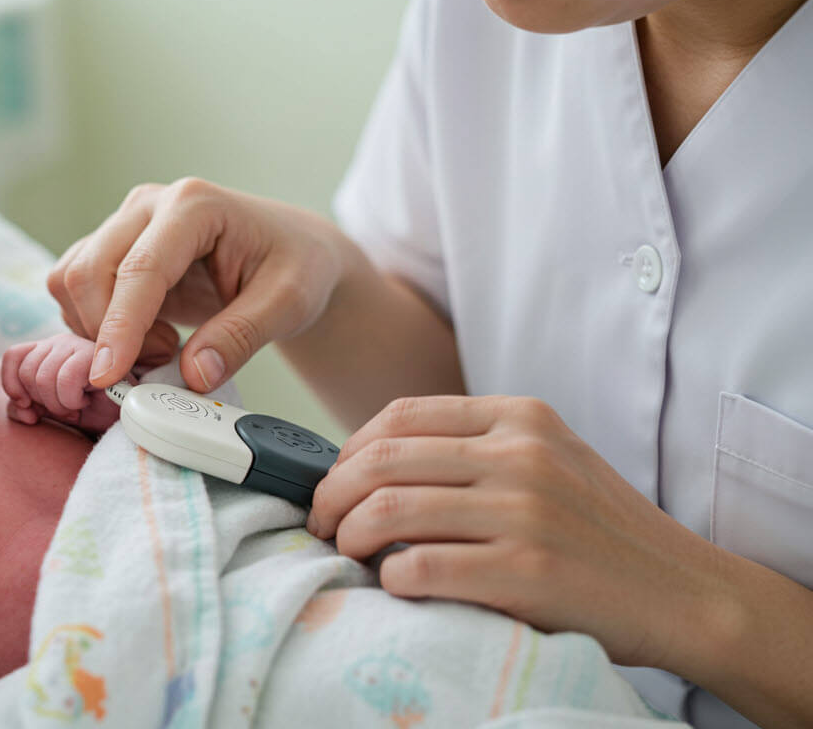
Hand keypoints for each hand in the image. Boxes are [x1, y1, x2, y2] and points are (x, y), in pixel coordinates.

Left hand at [1, 333, 124, 433]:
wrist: (123, 420)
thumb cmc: (88, 413)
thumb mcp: (48, 411)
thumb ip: (23, 406)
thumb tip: (21, 406)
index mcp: (46, 350)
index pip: (13, 356)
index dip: (12, 385)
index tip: (26, 407)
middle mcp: (60, 342)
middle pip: (27, 371)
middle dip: (43, 401)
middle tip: (65, 407)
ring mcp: (78, 345)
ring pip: (44, 377)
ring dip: (60, 403)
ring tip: (77, 405)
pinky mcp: (97, 354)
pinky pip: (66, 378)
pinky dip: (72, 399)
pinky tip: (86, 400)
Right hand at [48, 178, 349, 391]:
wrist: (291, 254)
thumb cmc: (296, 268)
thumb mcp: (289, 303)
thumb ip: (242, 337)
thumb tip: (194, 376)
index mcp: (194, 205)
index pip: (140, 268)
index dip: (119, 326)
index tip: (108, 375)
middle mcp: (148, 205)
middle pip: (88, 272)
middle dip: (110, 333)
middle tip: (165, 361)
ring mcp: (124, 224)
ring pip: (71, 281)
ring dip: (101, 331)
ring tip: (162, 347)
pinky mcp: (112, 249)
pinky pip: (74, 291)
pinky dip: (96, 327)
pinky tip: (146, 337)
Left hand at [307, 395, 730, 672]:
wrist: (683, 590)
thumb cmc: (600, 530)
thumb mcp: (548, 457)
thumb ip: (475, 446)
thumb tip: (370, 461)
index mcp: (520, 417)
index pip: (400, 415)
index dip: (348, 449)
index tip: (334, 480)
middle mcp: (520, 455)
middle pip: (380, 461)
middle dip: (331, 494)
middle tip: (320, 522)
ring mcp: (523, 512)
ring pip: (387, 512)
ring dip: (348, 537)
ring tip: (348, 553)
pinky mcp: (525, 571)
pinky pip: (418, 569)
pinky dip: (389, 580)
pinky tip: (395, 585)